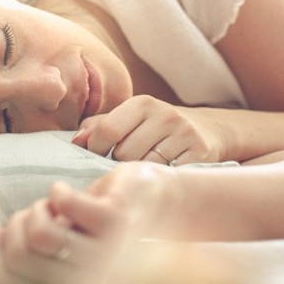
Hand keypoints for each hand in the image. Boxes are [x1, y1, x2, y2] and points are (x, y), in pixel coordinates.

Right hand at [0, 162, 174, 283]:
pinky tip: (71, 193)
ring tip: (56, 207)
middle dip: (17, 224)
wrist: (147, 199)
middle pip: (18, 255)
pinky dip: (59, 190)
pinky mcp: (113, 224)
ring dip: (40, 208)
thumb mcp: (51, 239)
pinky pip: (62, 203)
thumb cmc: (90, 220)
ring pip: (39, 233)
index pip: (4, 282)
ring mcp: (102, 257)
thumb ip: (23, 249)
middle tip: (39, 213)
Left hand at [72, 95, 227, 164]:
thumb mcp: (129, 119)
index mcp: (143, 103)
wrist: (207, 131)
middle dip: (117, 165)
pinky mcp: (199, 154)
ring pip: (145, 167)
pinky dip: (157, 180)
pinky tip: (157, 178)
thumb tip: (76, 141)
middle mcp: (165, 115)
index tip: (94, 157)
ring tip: (138, 174)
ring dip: (137, 175)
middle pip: (124, 153)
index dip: (94, 148)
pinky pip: (166, 176)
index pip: (107, 129)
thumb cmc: (155, 128)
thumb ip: (99, 127)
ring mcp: (184, 134)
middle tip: (120, 168)